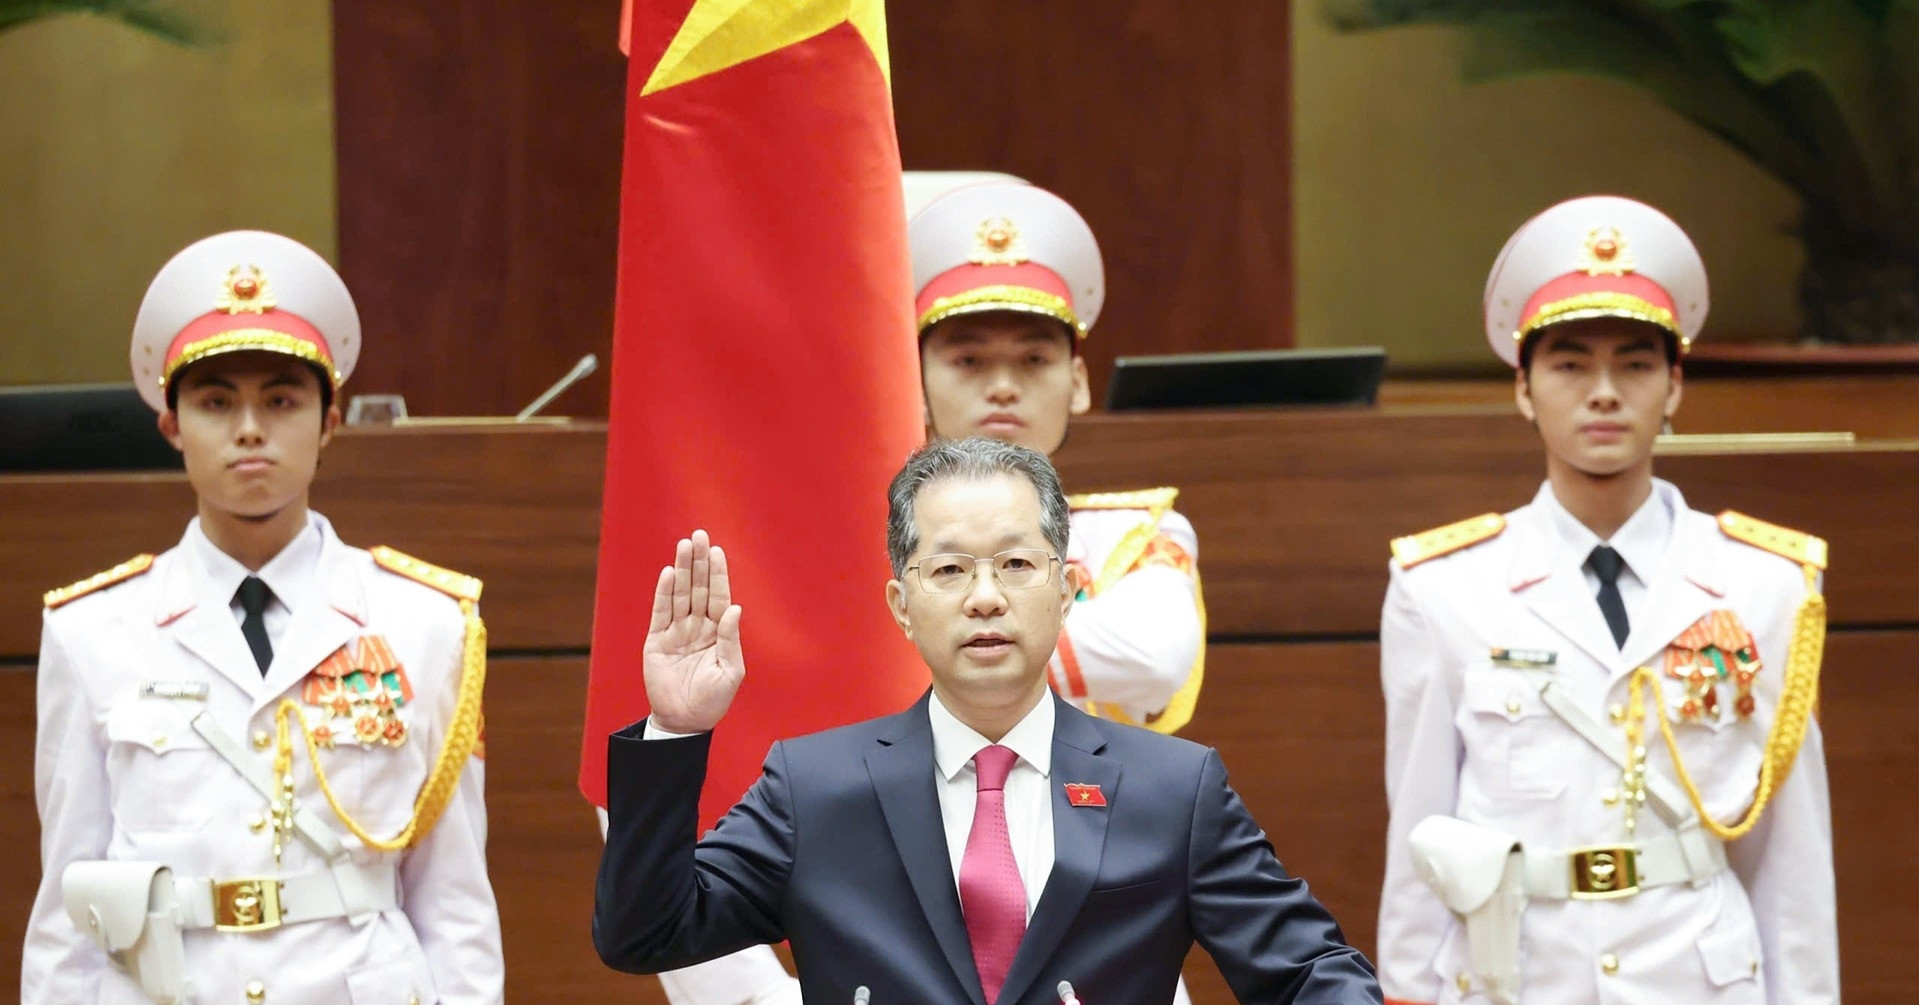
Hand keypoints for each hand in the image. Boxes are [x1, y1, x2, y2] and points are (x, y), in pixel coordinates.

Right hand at [643, 530, 744, 733]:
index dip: (718, 574)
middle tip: (699, 535)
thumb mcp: (730, 672)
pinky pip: (661, 612)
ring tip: (684, 545)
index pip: (718, 596)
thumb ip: (730, 640)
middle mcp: (697, 627)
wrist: (684, 722)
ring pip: (680, 594)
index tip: (716, 550)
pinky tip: (669, 574)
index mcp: (718, 632)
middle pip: (699, 588)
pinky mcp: (657, 641)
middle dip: (699, 562)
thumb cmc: (712, 700)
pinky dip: (664, 593)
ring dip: (683, 570)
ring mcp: (677, 632)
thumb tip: (734, 609)